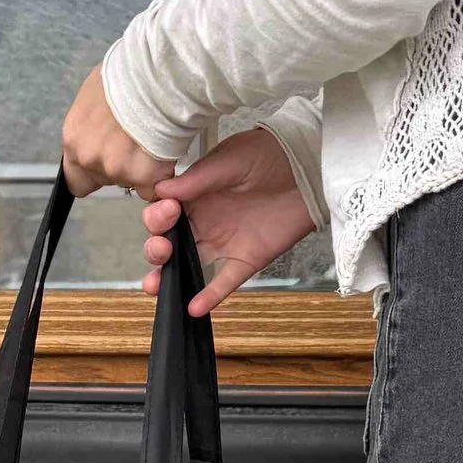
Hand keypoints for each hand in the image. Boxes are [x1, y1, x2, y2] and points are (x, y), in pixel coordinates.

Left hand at [60, 65, 171, 197]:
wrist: (157, 74)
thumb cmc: (128, 73)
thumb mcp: (95, 93)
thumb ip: (91, 122)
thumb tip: (100, 126)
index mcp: (73, 139)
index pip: (76, 180)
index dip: (94, 175)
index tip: (107, 164)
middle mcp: (89, 158)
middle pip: (107, 179)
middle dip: (122, 166)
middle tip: (137, 140)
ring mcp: (116, 170)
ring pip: (132, 182)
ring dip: (143, 167)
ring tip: (153, 135)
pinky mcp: (144, 176)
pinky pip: (154, 185)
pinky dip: (162, 173)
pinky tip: (165, 146)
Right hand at [142, 130, 316, 313]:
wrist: (307, 168)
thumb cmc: (268, 154)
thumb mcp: (230, 159)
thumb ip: (198, 178)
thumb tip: (162, 190)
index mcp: (194, 196)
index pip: (163, 213)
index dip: (157, 216)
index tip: (168, 211)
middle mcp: (204, 222)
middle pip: (169, 243)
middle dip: (156, 248)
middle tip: (163, 246)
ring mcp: (223, 243)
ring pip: (188, 265)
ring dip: (168, 278)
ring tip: (154, 285)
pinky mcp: (246, 260)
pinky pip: (223, 282)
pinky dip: (209, 296)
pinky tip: (193, 307)